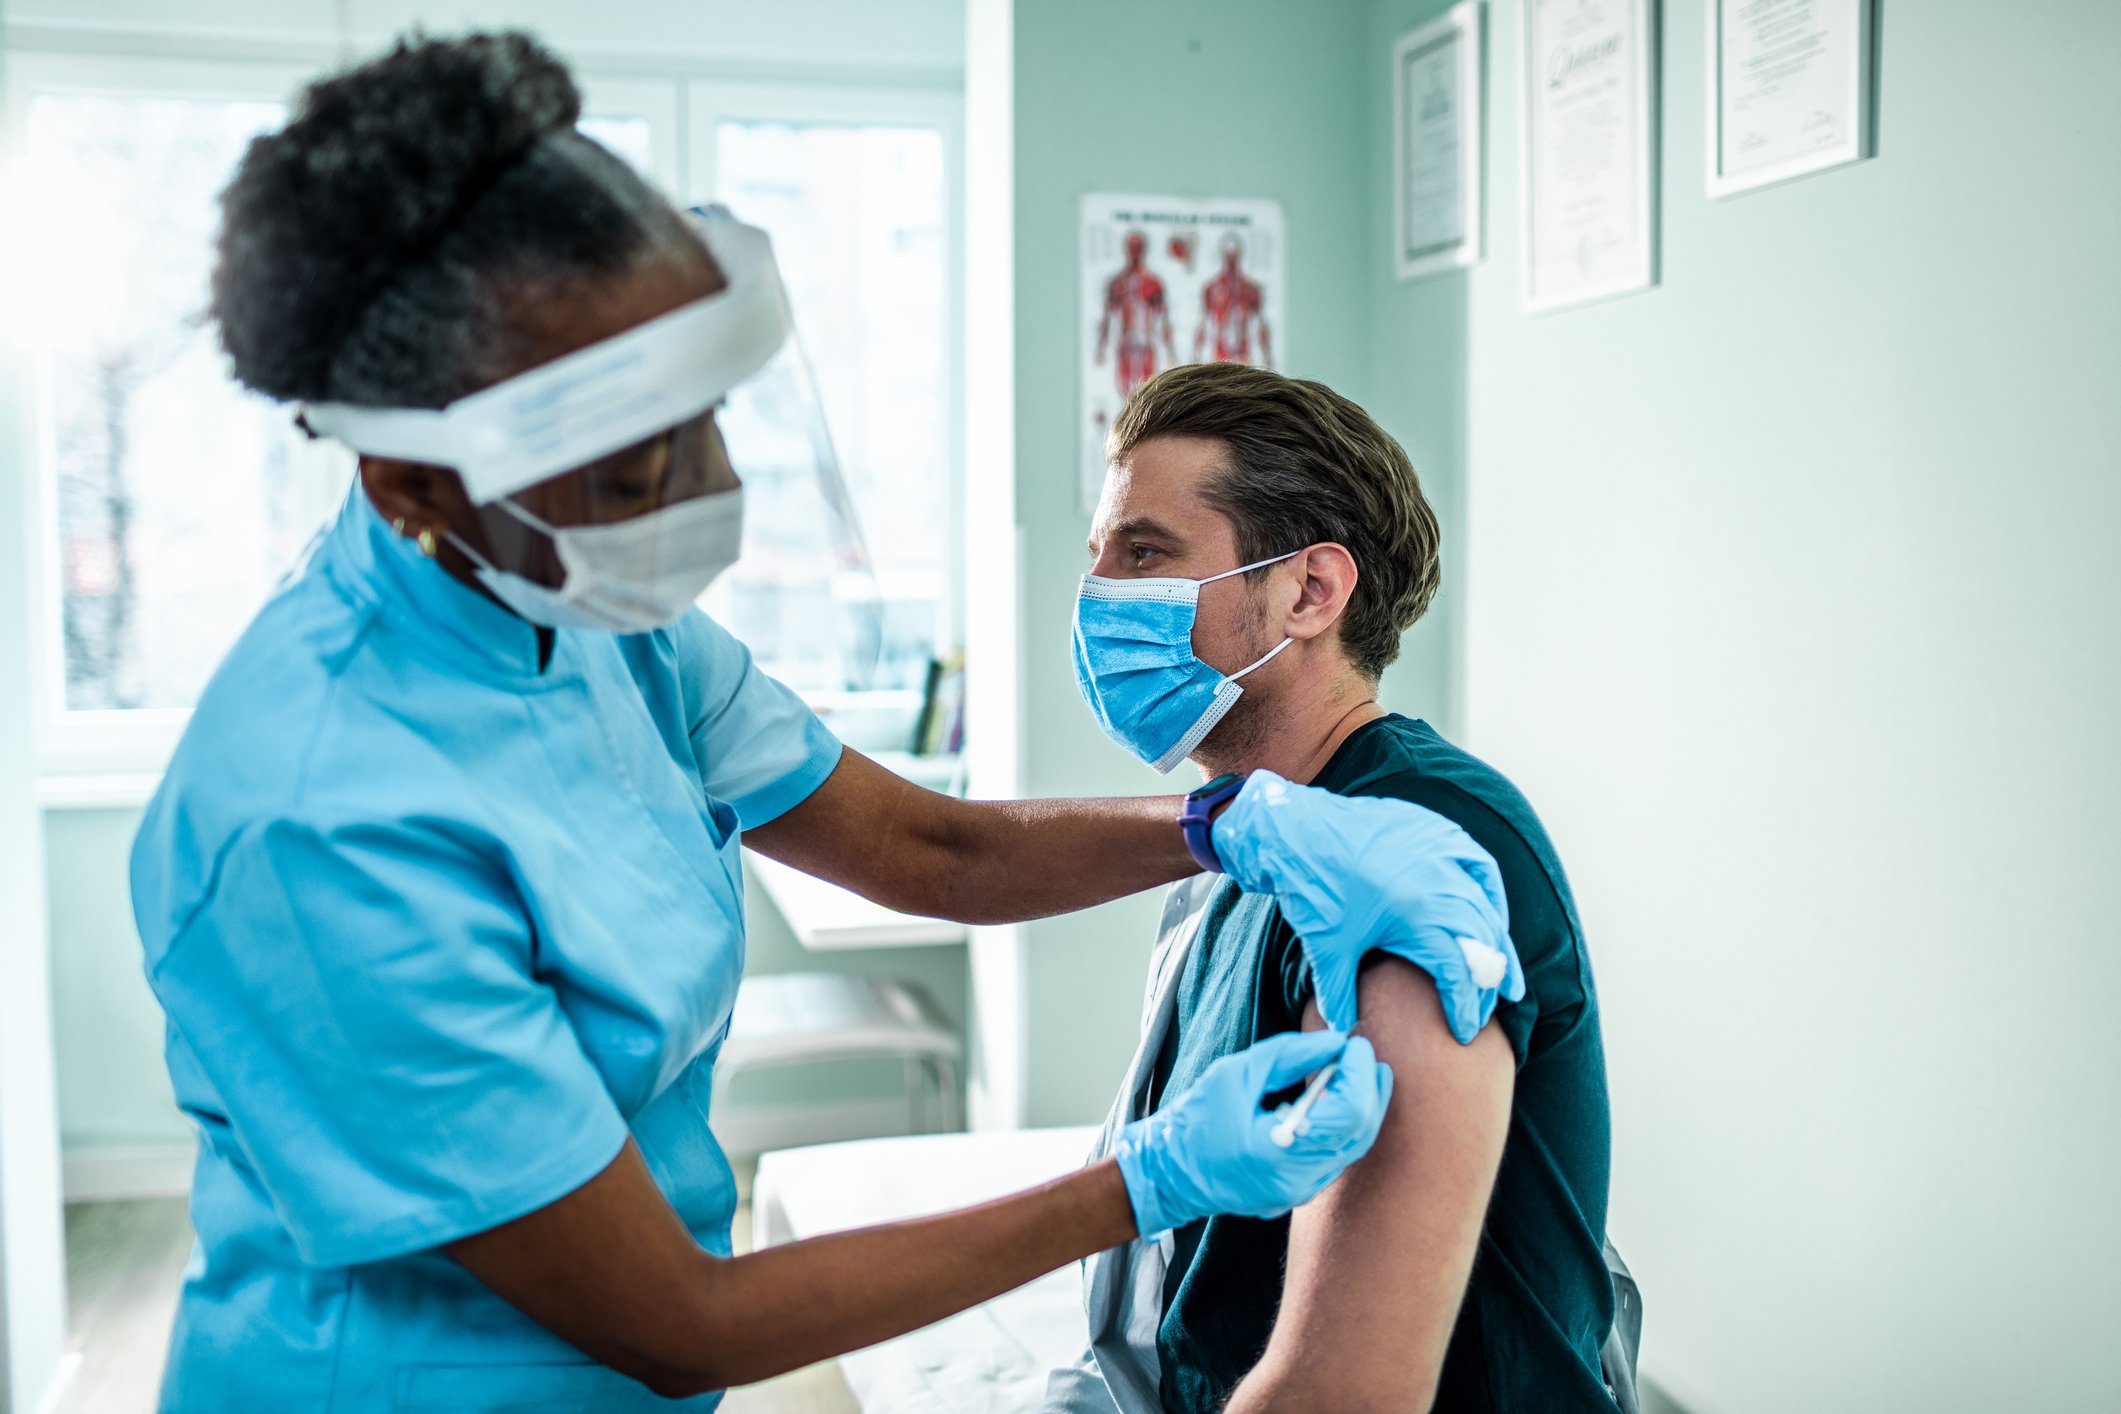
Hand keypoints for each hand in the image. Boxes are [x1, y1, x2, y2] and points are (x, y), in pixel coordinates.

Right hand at [1112, 1029, 1392, 1237]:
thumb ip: (1290, 1055)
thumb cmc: (1195, 1120)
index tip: (1353, 1043)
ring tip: (1354, 1068)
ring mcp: (1300, 1192)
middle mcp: (1297, 1181)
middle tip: (1359, 1052)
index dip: (1358, 1073)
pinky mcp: (1299, 1192)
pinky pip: (1337, 1155)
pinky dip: (1344, 1122)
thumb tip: (1335, 1042)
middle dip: (1369, 1086)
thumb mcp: (1237, 1073)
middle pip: (1360, 1132)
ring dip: (1362, 1104)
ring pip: (1354, 1146)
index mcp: (1279, 1152)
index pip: (1347, 1114)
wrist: (1171, 1172)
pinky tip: (1335, 1096)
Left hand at [1211, 770, 1524, 1041]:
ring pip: (1487, 907)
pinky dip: (1492, 895)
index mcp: (1418, 915)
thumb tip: (1341, 1032)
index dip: (1466, 1006)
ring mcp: (1442, 852)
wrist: (1296, 829)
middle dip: (1486, 984)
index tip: (1465, 1032)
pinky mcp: (1436, 832)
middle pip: (1481, 943)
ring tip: (1508, 981)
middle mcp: (1440, 882)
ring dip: (1499, 945)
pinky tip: (1493, 916)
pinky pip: (1480, 865)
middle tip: (1485, 1012)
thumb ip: (1339, 996)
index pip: (1459, 971)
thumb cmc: (1313, 889)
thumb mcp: (1327, 949)